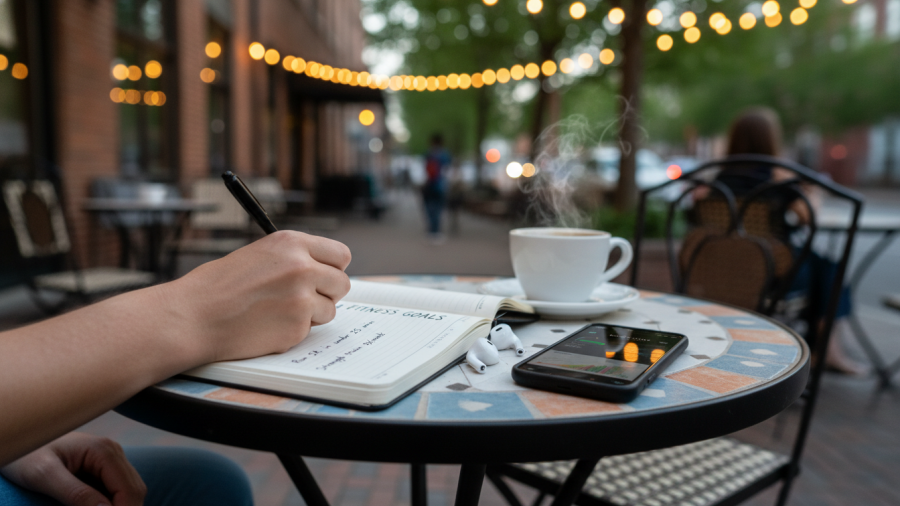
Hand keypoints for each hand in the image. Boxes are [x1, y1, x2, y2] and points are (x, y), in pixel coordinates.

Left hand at [0, 433, 144, 505]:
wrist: (20, 439)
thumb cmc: (26, 455)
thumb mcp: (44, 476)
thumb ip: (75, 493)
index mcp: (104, 450)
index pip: (129, 489)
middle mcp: (113, 451)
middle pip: (135, 490)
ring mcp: (111, 457)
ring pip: (130, 489)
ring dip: (121, 505)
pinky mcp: (104, 465)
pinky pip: (119, 488)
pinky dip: (114, 502)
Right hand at [164, 231, 352, 362]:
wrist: (193, 316)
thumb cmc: (217, 287)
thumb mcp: (259, 255)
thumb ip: (293, 259)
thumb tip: (322, 270)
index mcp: (292, 243)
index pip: (340, 255)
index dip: (333, 268)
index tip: (325, 276)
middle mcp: (302, 267)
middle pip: (341, 283)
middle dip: (327, 293)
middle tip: (304, 299)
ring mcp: (302, 298)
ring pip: (329, 310)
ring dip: (311, 314)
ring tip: (277, 312)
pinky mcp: (297, 327)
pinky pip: (309, 331)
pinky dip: (293, 331)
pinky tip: (267, 325)